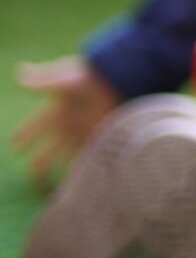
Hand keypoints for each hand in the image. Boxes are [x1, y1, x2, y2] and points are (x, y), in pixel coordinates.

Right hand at [13, 57, 120, 184]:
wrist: (118, 79)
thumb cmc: (90, 77)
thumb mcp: (63, 79)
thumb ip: (42, 81)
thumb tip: (19, 73)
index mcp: (57, 109)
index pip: (36, 125)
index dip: (25, 134)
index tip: (15, 144)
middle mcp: (68, 123)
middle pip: (50, 146)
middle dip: (41, 159)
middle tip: (32, 173)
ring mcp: (83, 130)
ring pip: (66, 154)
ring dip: (60, 167)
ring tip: (51, 183)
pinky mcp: (98, 135)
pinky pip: (87, 154)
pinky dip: (82, 166)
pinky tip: (79, 181)